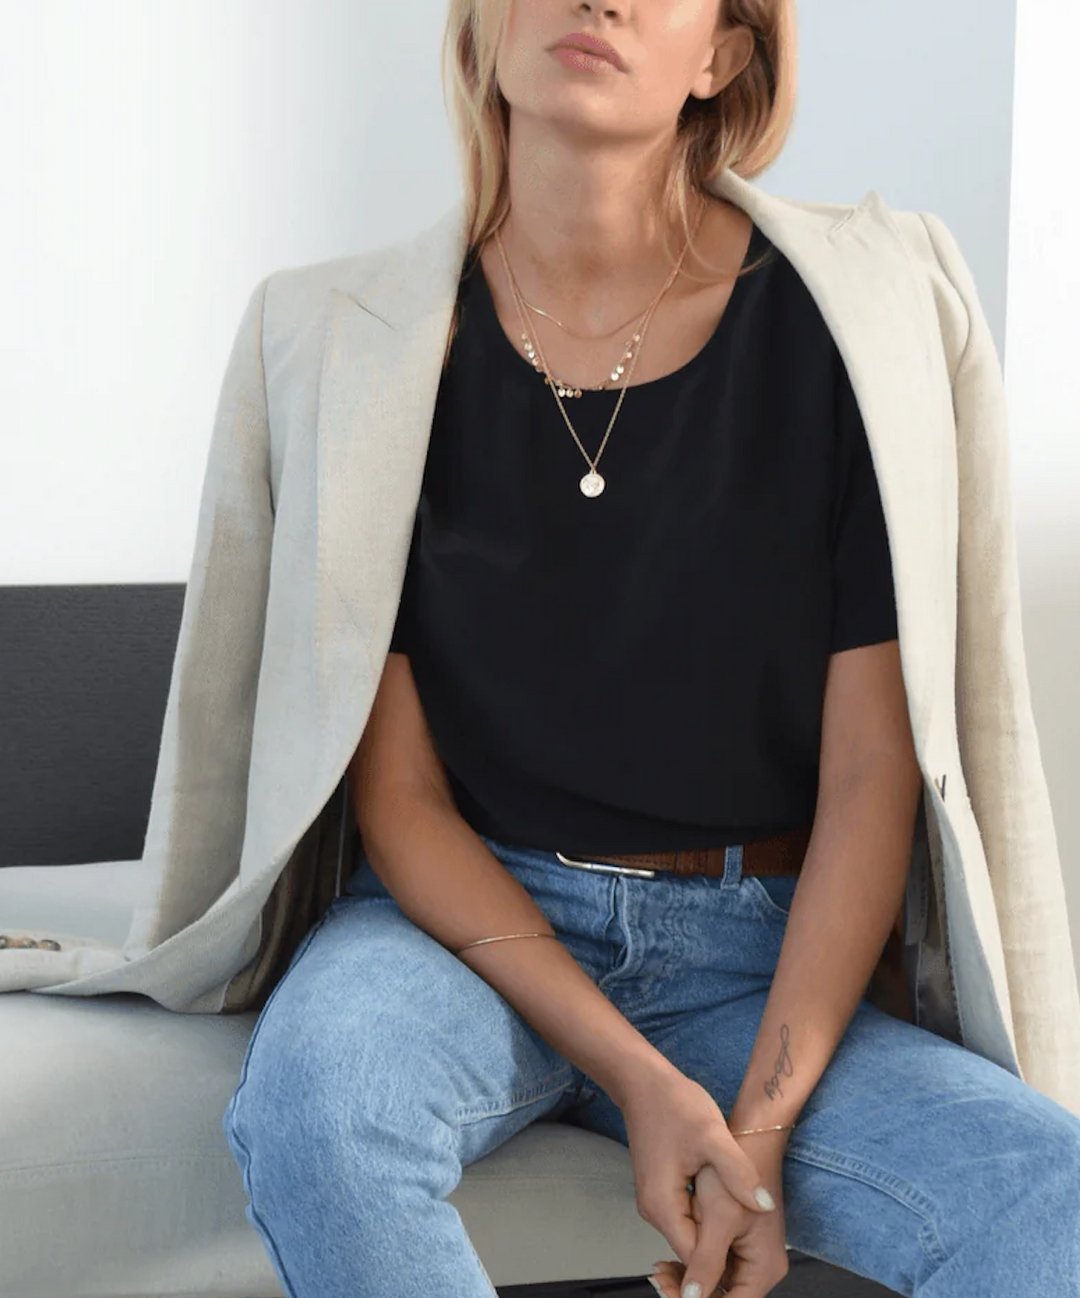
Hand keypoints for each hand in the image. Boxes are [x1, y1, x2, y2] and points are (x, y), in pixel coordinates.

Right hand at [620, 1068, 784, 1297]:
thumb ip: (738, 1174)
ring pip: (689, 1238)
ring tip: (749, 1249)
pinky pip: (686, 1220)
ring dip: (715, 1243)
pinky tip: (730, 1219)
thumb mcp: (713, 1135)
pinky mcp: (661, 1190)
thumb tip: (765, 1206)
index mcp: (663, 1206)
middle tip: (754, 1264)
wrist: (644, 1081)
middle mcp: (654, 1212)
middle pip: (691, 1255)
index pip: (695, 1261)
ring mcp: (656, 1202)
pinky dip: (706, 1225)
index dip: (724, 1272)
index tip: (751, 1270)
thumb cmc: (675, 1105)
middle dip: (720, 1262)